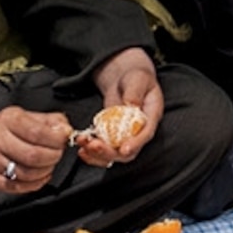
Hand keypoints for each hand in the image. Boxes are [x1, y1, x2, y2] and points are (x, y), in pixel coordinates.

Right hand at [0, 104, 70, 191]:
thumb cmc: (3, 127)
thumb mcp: (26, 116)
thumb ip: (51, 121)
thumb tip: (66, 131)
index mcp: (8, 120)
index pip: (38, 132)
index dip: (57, 139)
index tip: (64, 140)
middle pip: (34, 155)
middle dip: (53, 157)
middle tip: (57, 153)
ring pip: (27, 173)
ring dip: (45, 171)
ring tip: (48, 164)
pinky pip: (17, 187)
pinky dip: (34, 184)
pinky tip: (39, 176)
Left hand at [80, 47, 164, 164]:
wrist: (126, 81)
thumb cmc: (136, 78)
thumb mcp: (138, 79)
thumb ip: (135, 91)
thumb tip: (131, 105)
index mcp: (151, 117)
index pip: (146, 134)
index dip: (136, 143)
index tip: (124, 150)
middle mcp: (139, 131)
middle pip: (128, 152)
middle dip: (110, 152)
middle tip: (94, 145)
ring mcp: (125, 136)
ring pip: (113, 154)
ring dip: (97, 154)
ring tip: (83, 145)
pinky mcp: (111, 137)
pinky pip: (103, 149)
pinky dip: (91, 152)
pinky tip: (82, 146)